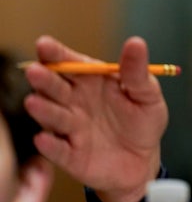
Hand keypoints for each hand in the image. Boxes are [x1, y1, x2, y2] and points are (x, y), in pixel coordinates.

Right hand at [24, 36, 167, 201]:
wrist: (144, 159)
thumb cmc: (143, 121)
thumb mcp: (147, 93)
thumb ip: (137, 71)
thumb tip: (136, 42)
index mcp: (93, 81)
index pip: (71, 64)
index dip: (57, 54)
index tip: (44, 44)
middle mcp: (75, 102)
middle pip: (55, 88)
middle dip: (44, 79)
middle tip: (35, 71)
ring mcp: (71, 128)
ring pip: (52, 116)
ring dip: (43, 110)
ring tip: (35, 102)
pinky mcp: (71, 155)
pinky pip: (58, 150)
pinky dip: (50, 145)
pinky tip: (43, 139)